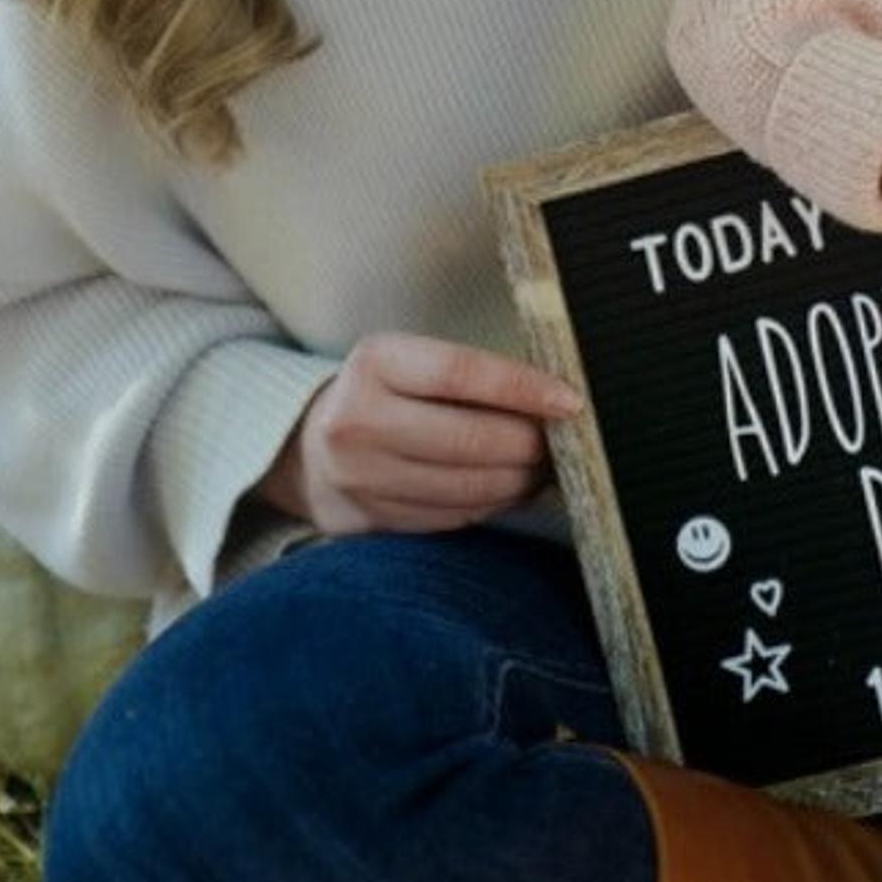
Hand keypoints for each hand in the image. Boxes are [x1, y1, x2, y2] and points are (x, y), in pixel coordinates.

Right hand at [261, 333, 581, 536]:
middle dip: (531, 446)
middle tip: (563, 443)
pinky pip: (453, 517)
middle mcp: (359, 420)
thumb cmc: (385, 394)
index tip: (571, 402)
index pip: (461, 373)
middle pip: (470, 440)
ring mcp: (361, 477)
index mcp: (375, 362)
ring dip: (520, 481)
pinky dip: (493, 504)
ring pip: (467, 488)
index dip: (524, 388)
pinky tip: (510, 489)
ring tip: (543, 468)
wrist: (310, 447)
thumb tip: (556, 402)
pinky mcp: (371, 518)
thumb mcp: (411, 362)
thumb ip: (472, 377)